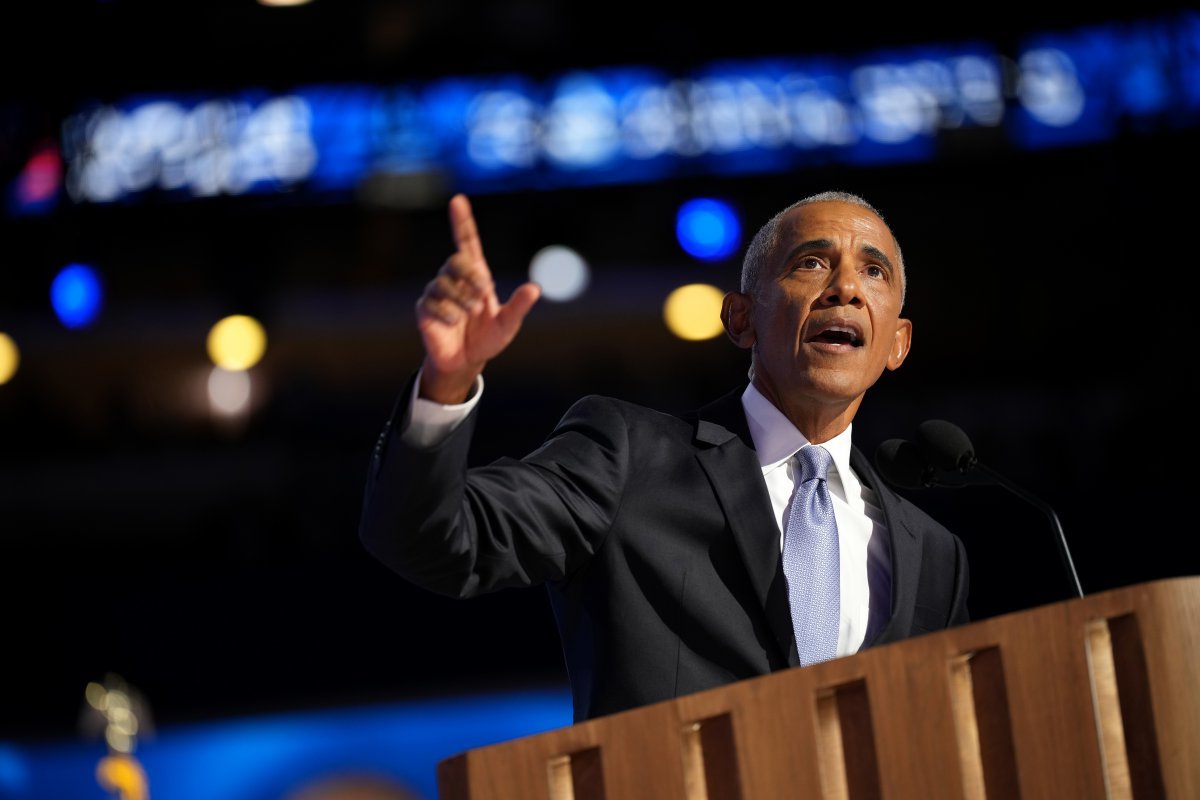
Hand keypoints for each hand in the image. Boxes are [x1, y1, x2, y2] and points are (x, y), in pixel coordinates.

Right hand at [415, 194, 540, 402]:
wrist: (465, 361)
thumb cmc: (488, 339)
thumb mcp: (508, 324)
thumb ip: (519, 307)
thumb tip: (535, 288)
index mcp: (477, 276)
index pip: (467, 243)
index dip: (462, 221)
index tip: (457, 200)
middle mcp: (455, 279)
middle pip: (456, 260)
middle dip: (471, 276)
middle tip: (484, 294)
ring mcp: (438, 292)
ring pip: (443, 282)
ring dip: (461, 298)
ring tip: (470, 314)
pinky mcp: (425, 309)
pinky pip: (432, 302)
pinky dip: (447, 313)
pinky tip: (453, 323)